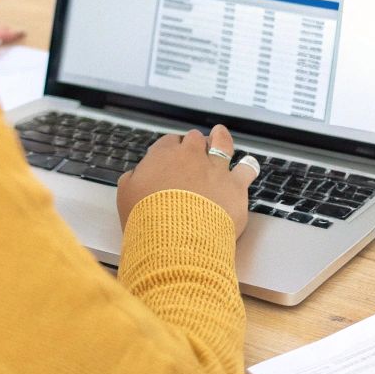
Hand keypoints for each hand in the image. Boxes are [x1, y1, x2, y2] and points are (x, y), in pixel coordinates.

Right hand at [117, 125, 258, 237]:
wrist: (175, 237)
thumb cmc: (147, 219)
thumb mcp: (126, 196)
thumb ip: (132, 180)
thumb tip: (135, 176)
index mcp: (163, 156)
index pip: (169, 143)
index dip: (171, 149)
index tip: (171, 156)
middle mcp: (191, 157)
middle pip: (194, 140)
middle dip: (194, 144)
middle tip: (194, 152)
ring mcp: (215, 169)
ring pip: (222, 144)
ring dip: (221, 139)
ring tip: (221, 136)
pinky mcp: (235, 186)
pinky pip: (246, 169)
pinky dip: (247, 167)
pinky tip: (248, 166)